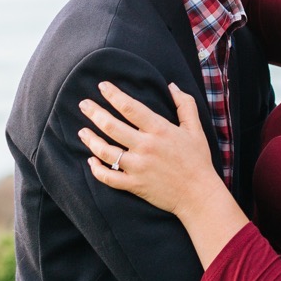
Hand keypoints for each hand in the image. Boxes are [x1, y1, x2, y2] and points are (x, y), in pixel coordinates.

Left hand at [79, 80, 220, 216]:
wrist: (199, 194)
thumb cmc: (198, 159)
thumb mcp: (195, 128)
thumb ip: (185, 104)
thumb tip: (172, 86)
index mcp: (159, 130)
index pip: (130, 107)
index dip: (113, 95)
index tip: (102, 86)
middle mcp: (145, 146)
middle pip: (111, 126)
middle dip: (94, 113)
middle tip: (83, 104)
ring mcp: (138, 167)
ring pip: (105, 151)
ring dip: (90, 139)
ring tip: (82, 131)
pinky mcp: (134, 185)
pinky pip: (108, 177)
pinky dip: (96, 169)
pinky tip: (90, 160)